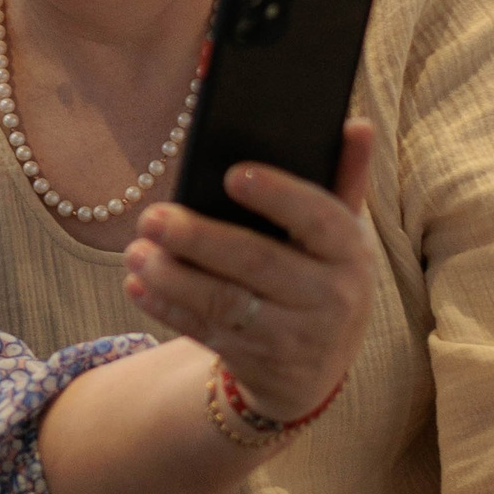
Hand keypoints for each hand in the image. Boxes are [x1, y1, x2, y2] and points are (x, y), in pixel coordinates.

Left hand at [122, 122, 374, 422]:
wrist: (316, 369)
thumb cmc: (321, 277)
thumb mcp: (341, 237)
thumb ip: (345, 179)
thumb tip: (357, 124)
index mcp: (352, 253)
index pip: (322, 219)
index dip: (280, 196)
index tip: (234, 174)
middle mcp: (330, 298)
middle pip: (258, 262)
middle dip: (200, 238)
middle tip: (152, 216)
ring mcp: (292, 336)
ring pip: (225, 302)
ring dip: (173, 277)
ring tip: (135, 251)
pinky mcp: (256, 362)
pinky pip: (206, 332)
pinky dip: (167, 308)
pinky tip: (137, 284)